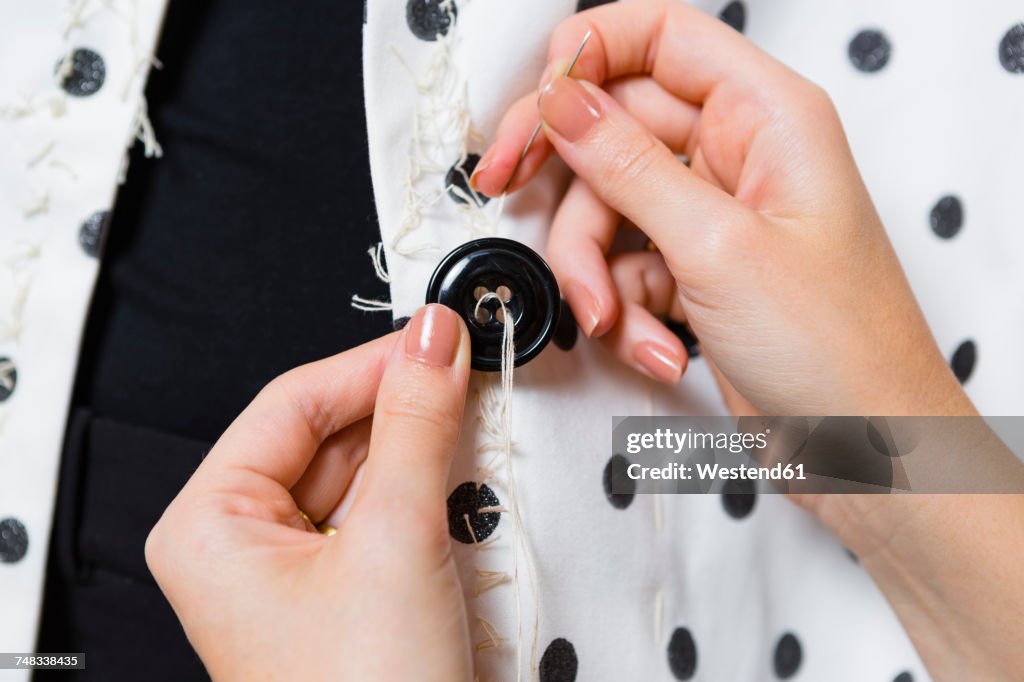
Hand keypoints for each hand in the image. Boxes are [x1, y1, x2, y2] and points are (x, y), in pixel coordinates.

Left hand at [146, 305, 473, 681]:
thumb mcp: (395, 538)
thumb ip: (415, 425)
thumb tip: (429, 340)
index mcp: (211, 525)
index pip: (292, 404)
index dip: (368, 361)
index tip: (434, 334)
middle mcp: (243, 545)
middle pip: (328, 434)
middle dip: (401, 405)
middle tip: (465, 369)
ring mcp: (296, 571)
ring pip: (362, 471)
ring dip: (421, 446)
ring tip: (472, 418)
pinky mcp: (345, 590)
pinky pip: (382, 512)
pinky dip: (426, 488)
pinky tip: (462, 472)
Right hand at [472, 0, 970, 417]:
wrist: (869, 453)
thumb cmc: (841, 350)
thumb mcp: (718, 246)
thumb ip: (629, 165)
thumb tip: (565, 101)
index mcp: (767, 117)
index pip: (662, 37)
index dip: (590, 54)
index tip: (538, 105)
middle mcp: (738, 156)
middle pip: (616, 126)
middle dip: (566, 178)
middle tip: (506, 186)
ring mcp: (713, 217)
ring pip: (607, 207)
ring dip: (593, 270)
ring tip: (614, 319)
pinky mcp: (695, 272)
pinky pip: (624, 266)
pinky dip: (624, 311)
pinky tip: (656, 348)